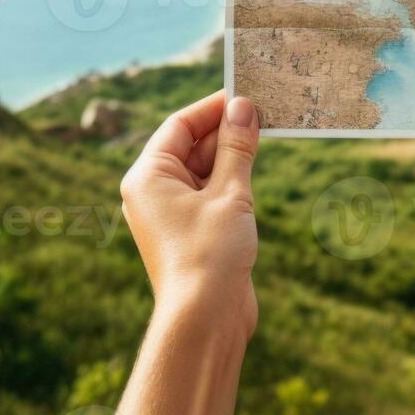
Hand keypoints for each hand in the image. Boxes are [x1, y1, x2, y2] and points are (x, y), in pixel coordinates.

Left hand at [119, 91, 260, 339]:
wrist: (205, 320)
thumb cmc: (210, 254)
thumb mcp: (230, 192)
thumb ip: (237, 147)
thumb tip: (244, 107)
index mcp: (147, 177)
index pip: (180, 125)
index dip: (214, 107)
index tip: (247, 94)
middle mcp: (152, 192)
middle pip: (190, 146)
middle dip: (227, 131)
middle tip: (266, 113)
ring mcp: (170, 214)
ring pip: (202, 171)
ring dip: (232, 156)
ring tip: (267, 137)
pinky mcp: (190, 233)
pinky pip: (209, 194)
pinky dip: (231, 182)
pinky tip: (256, 174)